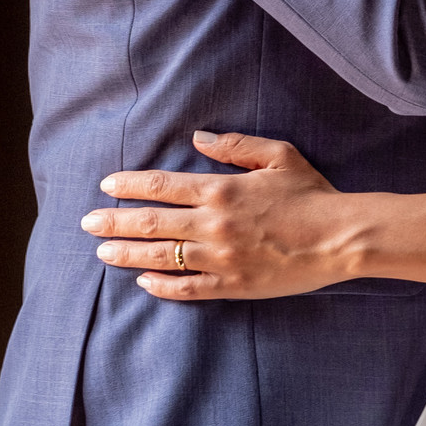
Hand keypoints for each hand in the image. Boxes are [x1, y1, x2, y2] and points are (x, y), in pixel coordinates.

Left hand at [80, 130, 364, 299]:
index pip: (162, 186)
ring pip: (161, 258)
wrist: (339, 238)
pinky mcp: (232, 284)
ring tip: (103, 252)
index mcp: (222, 190)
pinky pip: (187, 288)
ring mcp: (220, 258)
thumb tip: (198, 137)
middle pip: (152, 224)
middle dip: (114, 222)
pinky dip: (161, 286)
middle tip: (87, 223)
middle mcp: (214, 224)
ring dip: (128, 254)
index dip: (130, 186)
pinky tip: (143, 282)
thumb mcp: (279, 155)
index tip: (106, 186)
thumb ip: (235, 146)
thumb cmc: (312, 193)